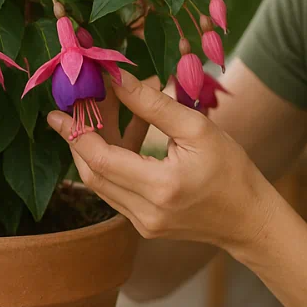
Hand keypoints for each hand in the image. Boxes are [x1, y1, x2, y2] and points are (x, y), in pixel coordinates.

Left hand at [46, 70, 279, 252]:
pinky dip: (114, 163)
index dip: (77, 133)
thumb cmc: (231, 169)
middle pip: (94, 174)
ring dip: (97, 148)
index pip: (103, 159)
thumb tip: (118, 80)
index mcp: (162, 187)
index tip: (59, 110)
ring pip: (102, 184)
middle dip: (80, 138)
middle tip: (76, 106)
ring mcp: (143, 223)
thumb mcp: (198, 128)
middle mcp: (146, 212)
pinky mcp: (144, 226)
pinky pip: (117, 191)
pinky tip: (127, 134)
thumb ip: (154, 105)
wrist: (248, 218)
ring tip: (103, 112)